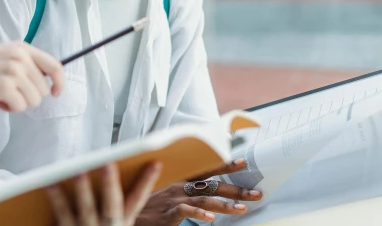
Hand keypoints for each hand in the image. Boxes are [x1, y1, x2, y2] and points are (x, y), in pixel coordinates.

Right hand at [0, 42, 65, 127]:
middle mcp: (21, 57)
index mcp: (23, 48)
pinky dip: (10, 108)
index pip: (55, 65)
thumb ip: (26, 64)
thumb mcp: (6, 56)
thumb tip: (49, 81)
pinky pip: (20, 107)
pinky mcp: (4, 87)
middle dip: (29, 96)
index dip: (60, 82)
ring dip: (19, 103)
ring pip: (34, 100)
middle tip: (10, 91)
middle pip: (43, 89)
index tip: (55, 92)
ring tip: (2, 94)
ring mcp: (13, 71)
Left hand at [45, 162, 161, 225]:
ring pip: (86, 210)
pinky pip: (61, 214)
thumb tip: (122, 173)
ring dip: (83, 190)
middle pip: (111, 205)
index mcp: (121, 224)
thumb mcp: (115, 225)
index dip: (147, 182)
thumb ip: (119, 204)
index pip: (137, 201)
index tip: (155, 163)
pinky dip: (56, 199)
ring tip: (79, 171)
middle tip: (108, 164)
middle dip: (111, 185)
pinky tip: (50, 183)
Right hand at [133, 159, 261, 225]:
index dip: (225, 164)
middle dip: (236, 188)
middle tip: (256, 192)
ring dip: (225, 204)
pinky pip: (186, 211)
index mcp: (181, 177)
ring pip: (205, 198)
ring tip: (242, 208)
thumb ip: (183, 184)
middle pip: (213, 184)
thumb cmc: (147, 200)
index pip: (207, 168)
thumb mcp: (166, 187)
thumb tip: (202, 185)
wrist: (125, 205)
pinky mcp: (169, 211)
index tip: (242, 161)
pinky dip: (199, 214)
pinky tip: (211, 220)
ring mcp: (175, 197)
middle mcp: (180, 184)